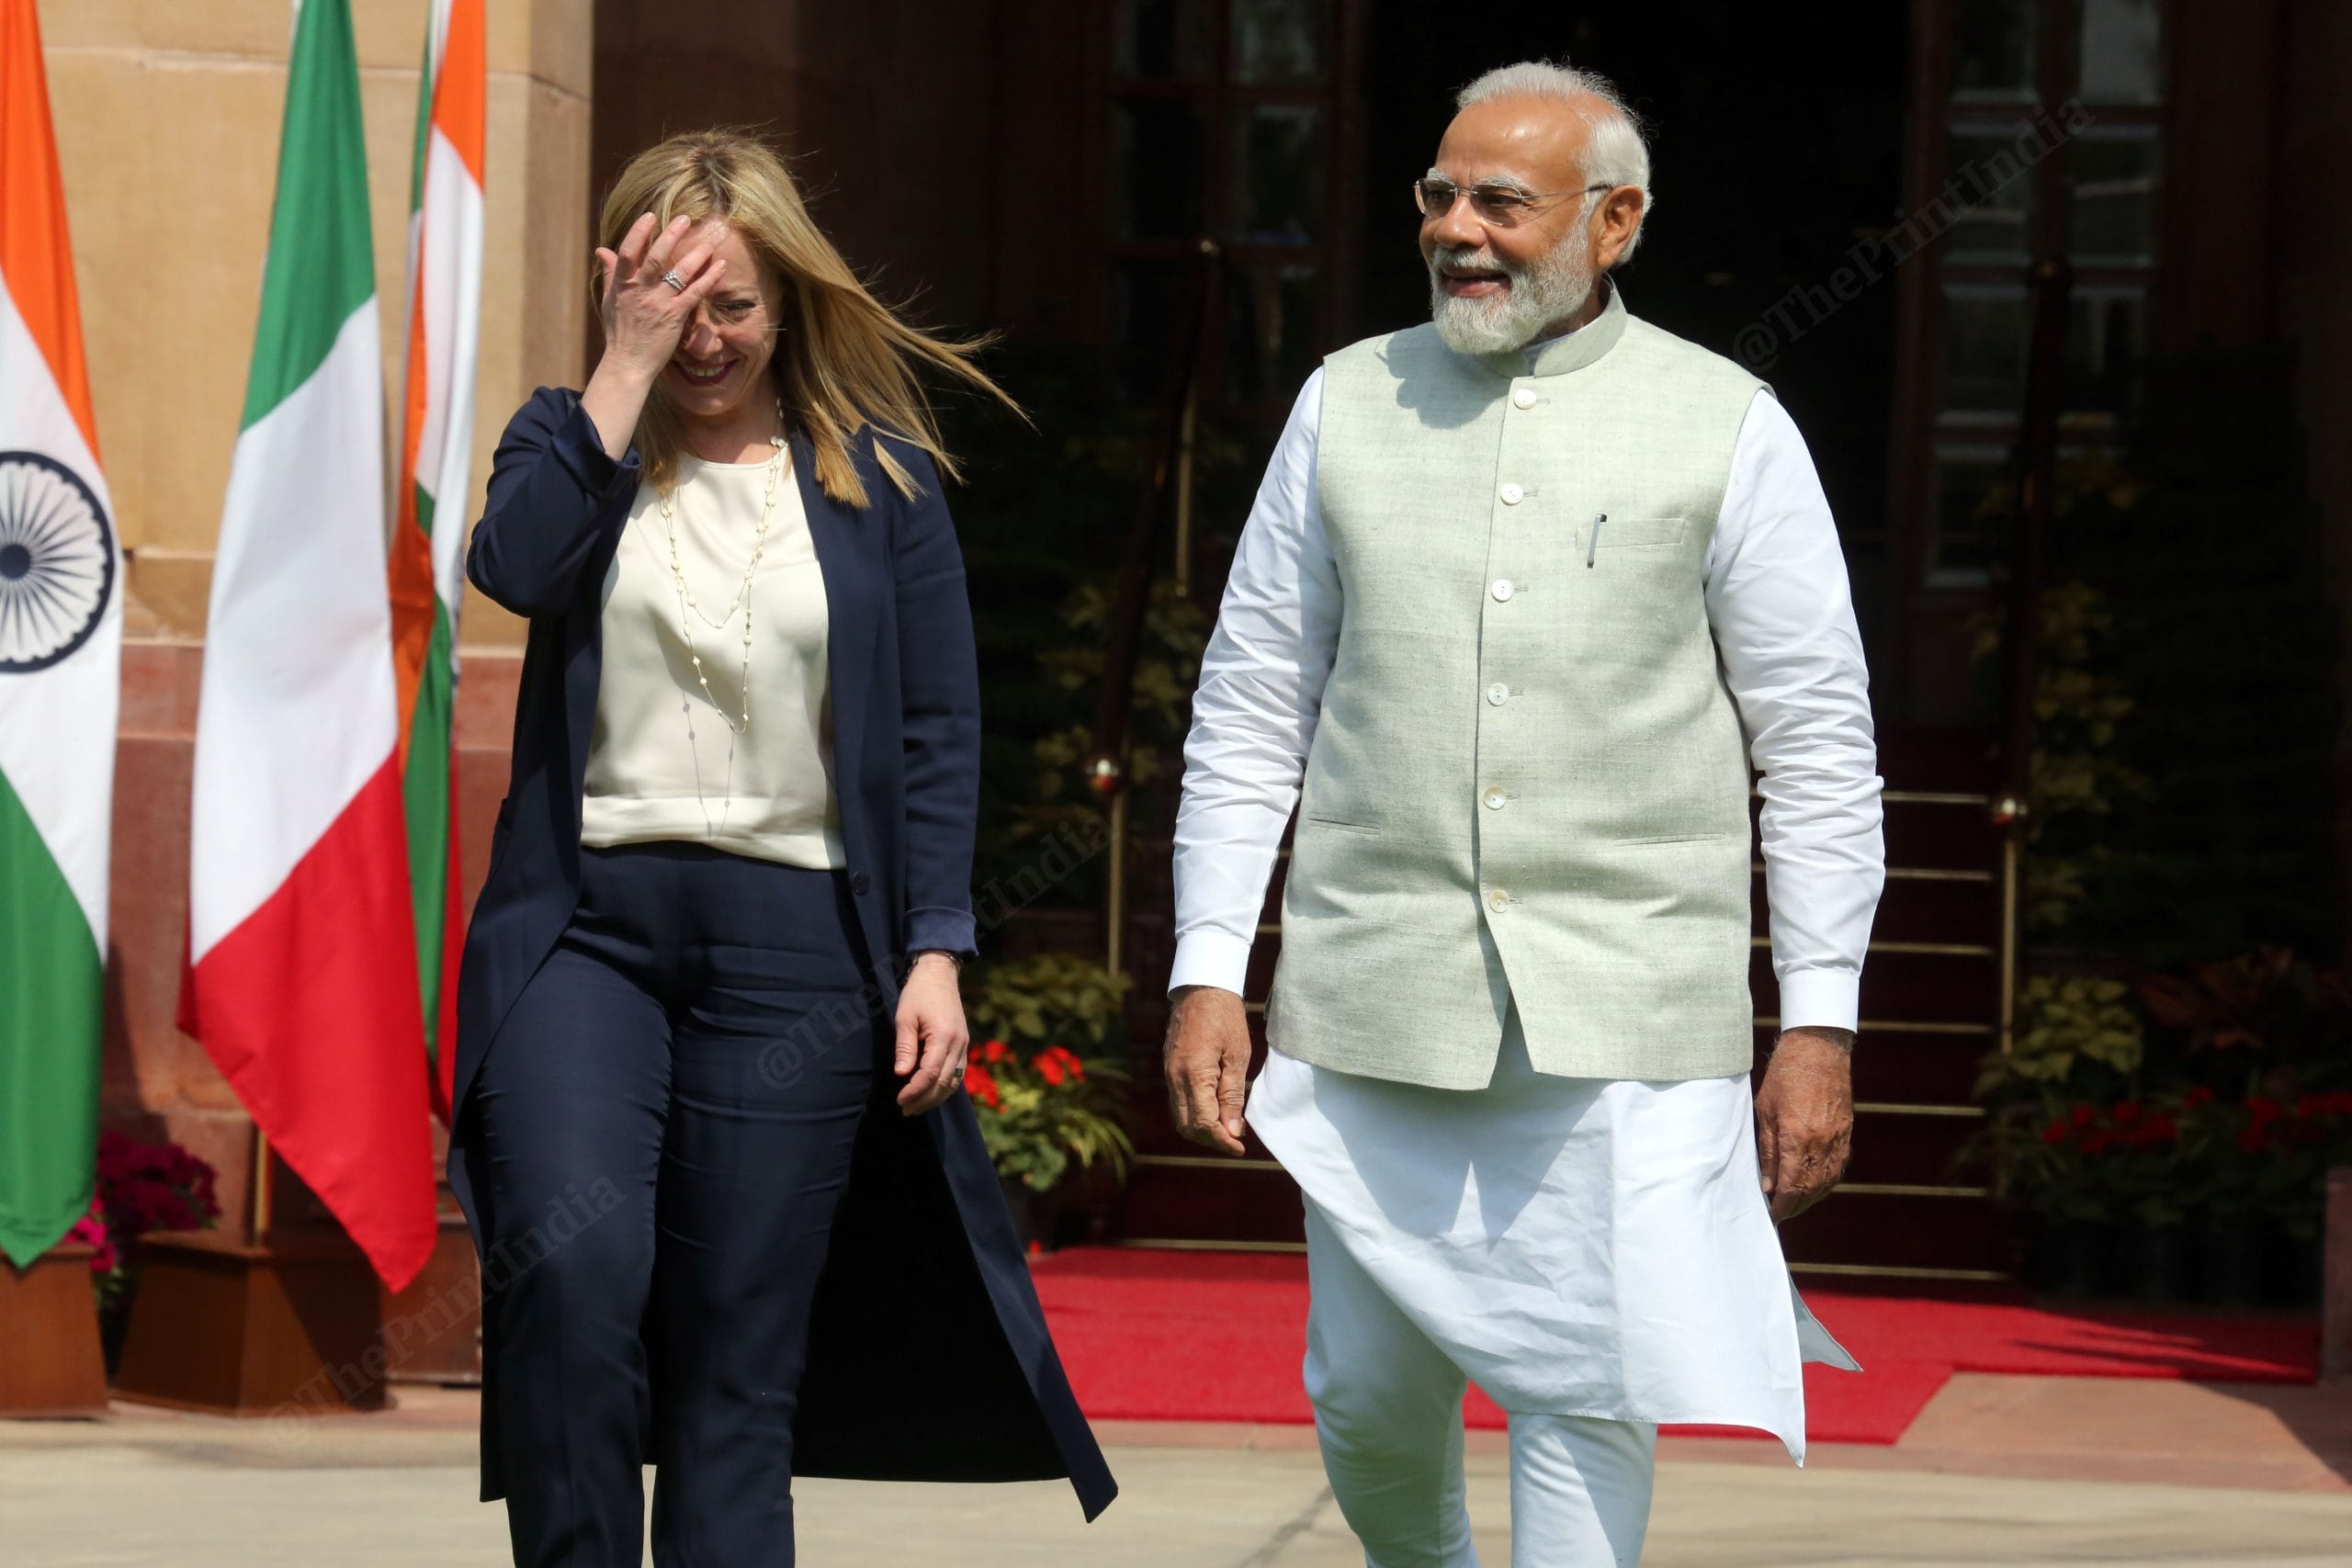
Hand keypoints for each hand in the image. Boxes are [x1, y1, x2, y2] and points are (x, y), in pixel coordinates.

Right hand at [595, 212, 730, 377]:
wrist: (628, 363)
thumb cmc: (619, 332)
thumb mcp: (610, 300)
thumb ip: (610, 273)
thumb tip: (601, 250)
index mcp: (622, 285)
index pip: (628, 252)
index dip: (638, 232)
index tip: (650, 216)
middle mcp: (640, 291)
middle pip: (656, 257)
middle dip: (671, 235)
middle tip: (684, 218)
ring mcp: (658, 303)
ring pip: (678, 273)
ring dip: (696, 255)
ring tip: (709, 241)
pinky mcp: (675, 316)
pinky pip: (694, 293)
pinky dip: (708, 278)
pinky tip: (719, 265)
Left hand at [893, 953, 968, 1115]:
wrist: (939, 975)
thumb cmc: (918, 994)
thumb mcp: (905, 1018)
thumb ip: (905, 1047)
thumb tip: (901, 1074)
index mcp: (944, 1036)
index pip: (930, 1073)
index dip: (915, 1090)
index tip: (900, 1100)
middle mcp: (958, 1044)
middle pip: (944, 1082)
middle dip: (925, 1100)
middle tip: (906, 1111)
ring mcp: (964, 1045)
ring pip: (954, 1081)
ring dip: (936, 1098)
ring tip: (917, 1108)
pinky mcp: (963, 1045)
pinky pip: (958, 1073)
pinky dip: (945, 1087)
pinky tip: (932, 1094)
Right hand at [1163, 986, 1252, 1155]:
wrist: (1201, 988)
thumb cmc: (1225, 1018)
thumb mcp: (1237, 1056)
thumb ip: (1232, 1095)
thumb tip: (1231, 1130)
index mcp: (1194, 1074)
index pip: (1204, 1123)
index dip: (1222, 1141)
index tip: (1240, 1147)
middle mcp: (1176, 1078)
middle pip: (1188, 1126)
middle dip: (1211, 1140)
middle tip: (1235, 1139)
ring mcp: (1169, 1074)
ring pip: (1180, 1117)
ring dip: (1202, 1129)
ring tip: (1227, 1126)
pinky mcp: (1169, 1069)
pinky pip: (1178, 1102)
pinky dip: (1194, 1113)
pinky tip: (1214, 1108)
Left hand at [1755, 1026, 1853, 1221]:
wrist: (1819, 1049)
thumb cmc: (1785, 1076)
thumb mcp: (1765, 1111)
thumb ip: (1766, 1151)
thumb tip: (1768, 1185)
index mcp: (1797, 1139)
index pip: (1791, 1187)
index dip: (1781, 1207)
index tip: (1771, 1215)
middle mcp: (1821, 1144)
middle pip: (1810, 1190)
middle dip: (1795, 1207)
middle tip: (1780, 1213)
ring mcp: (1837, 1140)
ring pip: (1826, 1183)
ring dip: (1810, 1199)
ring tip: (1794, 1204)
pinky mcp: (1846, 1133)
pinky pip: (1837, 1168)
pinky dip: (1825, 1183)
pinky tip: (1814, 1185)